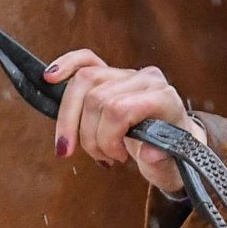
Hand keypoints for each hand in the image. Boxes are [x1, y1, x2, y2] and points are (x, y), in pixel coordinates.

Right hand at [44, 49, 208, 197]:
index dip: (108, 137)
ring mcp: (128, 73)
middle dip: (91, 137)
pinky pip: (86, 60)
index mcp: (163, 97)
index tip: (116, 159)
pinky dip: (67, 66)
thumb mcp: (170, 166)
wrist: (175, 145)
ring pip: (83, 82)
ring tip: (80, 145)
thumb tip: (149, 152)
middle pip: (96, 99)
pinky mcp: (113, 74)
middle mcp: (145, 79)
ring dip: (71, 120)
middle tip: (103, 158)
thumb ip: (161, 159)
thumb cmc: (172, 155)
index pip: (119, 108)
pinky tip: (50, 76)